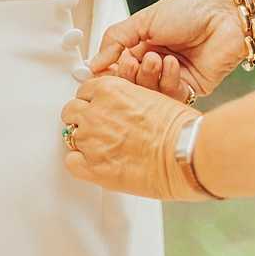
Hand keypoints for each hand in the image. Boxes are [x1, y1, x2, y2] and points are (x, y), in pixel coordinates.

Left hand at [61, 76, 206, 199]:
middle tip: (97, 128)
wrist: (184, 152)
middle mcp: (95, 111)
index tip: (97, 108)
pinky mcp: (93, 166)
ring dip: (84, 141)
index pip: (85, 90)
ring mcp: (91, 139)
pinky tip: (95, 164)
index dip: (92, 101)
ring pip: (70, 135)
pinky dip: (80, 163)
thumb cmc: (178, 127)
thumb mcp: (151, 96)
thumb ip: (128, 99)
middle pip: (72, 110)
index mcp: (109, 89)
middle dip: (83, 118)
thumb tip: (123, 109)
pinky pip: (71, 162)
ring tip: (102, 148)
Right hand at [90, 0, 243, 100]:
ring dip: (148, 77)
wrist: (227, 13)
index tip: (101, 72)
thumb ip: (116, 39)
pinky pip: (171, 96)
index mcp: (144, 44)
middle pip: (133, 83)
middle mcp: (158, 62)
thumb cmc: (190, 8)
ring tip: (155, 59)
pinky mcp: (192, 88)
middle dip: (129, 75)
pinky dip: (168, 81)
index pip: (119, 66)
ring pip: (150, 92)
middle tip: (131, 62)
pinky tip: (172, 64)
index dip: (111, 70)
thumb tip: (94, 63)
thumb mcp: (144, 20)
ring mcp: (175, 76)